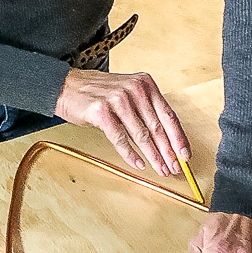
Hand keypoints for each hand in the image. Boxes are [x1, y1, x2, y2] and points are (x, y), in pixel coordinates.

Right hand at [55, 68, 189, 176]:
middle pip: (157, 127)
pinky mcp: (102, 112)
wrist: (66, 86)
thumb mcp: (127, 92)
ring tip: (160, 169)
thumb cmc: (97, 92)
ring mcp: (118, 99)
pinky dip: (130, 154)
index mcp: (144, 83)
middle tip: (175, 167)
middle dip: (168, 151)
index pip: (168, 114)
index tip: (185, 154)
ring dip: (153, 156)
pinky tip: (138, 163)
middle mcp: (134, 89)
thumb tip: (166, 138)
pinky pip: (120, 139)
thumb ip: (146, 109)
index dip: (178, 137)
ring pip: (141, 135)